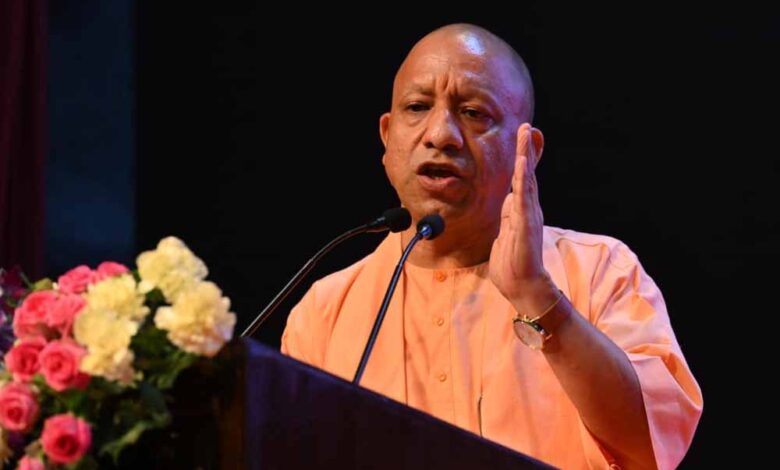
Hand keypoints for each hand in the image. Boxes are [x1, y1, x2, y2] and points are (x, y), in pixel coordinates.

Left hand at [488, 123, 549, 304]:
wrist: (522, 286)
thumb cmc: (513, 264)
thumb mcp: (507, 232)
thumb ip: (509, 215)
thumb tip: (509, 200)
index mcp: (522, 210)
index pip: (523, 179)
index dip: (524, 157)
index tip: (526, 136)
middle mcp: (529, 209)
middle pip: (527, 173)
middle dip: (527, 149)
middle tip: (528, 126)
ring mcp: (528, 215)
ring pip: (527, 180)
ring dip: (526, 156)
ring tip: (526, 134)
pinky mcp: (525, 224)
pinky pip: (523, 198)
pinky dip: (524, 179)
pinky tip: (522, 163)